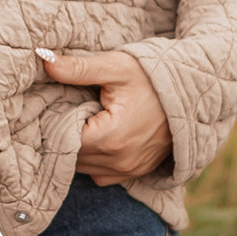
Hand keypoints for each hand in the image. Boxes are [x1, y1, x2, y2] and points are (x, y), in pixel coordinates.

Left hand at [37, 48, 172, 184]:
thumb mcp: (114, 67)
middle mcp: (119, 162)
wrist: (192, 92)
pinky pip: (101, 174)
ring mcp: (129, 171)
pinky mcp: (136, 172)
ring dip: (79, 149)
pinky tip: (97, 136)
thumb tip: (44, 60)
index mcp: (110, 138)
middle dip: (64, 136)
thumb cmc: (151, 77)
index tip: (55, 105)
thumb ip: (78, 68)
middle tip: (67, 110)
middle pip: (71, 157)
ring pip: (84, 168)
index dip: (54, 123)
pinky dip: (94, 160)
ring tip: (83, 122)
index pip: (62, 141)